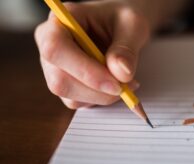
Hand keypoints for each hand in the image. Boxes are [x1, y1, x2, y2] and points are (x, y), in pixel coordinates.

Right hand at [35, 0, 150, 108]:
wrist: (122, 27)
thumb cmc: (123, 20)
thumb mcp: (133, 25)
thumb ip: (127, 48)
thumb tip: (121, 73)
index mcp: (61, 21)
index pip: (55, 49)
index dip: (84, 70)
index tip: (115, 82)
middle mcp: (51, 46)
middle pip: (59, 80)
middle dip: (97, 90)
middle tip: (127, 86)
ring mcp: (55, 68)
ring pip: (70, 96)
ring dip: (103, 96)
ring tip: (126, 82)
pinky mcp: (67, 85)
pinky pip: (79, 102)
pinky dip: (102, 99)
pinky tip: (115, 86)